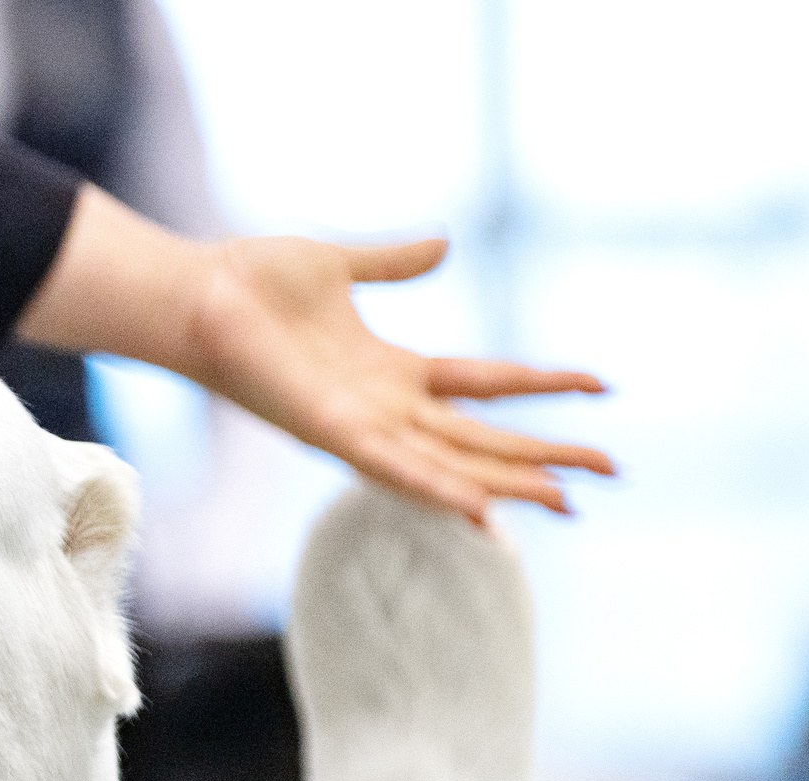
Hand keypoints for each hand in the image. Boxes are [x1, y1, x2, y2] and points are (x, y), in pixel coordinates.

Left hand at [188, 235, 609, 518]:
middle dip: (546, 456)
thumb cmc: (253, 282)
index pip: (488, 383)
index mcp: (393, 370)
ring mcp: (360, 426)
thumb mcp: (342, 266)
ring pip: (452, 464)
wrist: (196, 295)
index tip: (603, 385)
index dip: (545, 385)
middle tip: (611, 474)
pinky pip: (394, 469)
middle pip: (484, 439)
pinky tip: (482, 509)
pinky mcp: (331, 434)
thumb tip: (446, 243)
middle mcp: (384, 408)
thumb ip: (396, 262)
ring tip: (569, 503)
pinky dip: (438, 489)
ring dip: (509, 485)